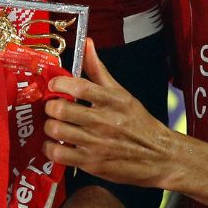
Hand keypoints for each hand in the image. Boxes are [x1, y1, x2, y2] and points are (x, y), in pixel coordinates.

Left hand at [44, 38, 175, 188]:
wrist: (159, 156)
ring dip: (49, 127)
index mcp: (112, 100)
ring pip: (56, 131)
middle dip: (50, 107)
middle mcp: (104, 121)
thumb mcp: (122, 93)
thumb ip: (99, 70)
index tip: (54, 86)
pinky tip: (54, 144)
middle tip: (52, 107)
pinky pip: (58, 154)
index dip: (58, 84)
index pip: (78, 86)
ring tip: (54, 124)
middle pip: (62, 109)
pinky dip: (49, 148)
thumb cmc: (138, 123)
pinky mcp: (91, 163)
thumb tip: (87, 43)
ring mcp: (97, 144)